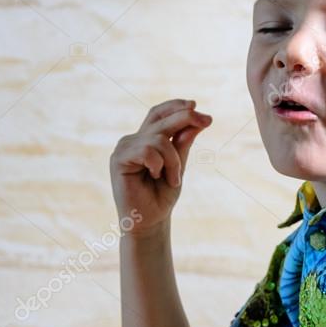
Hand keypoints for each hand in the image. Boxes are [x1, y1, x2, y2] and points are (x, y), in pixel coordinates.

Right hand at [109, 99, 212, 231]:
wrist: (150, 221)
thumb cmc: (162, 196)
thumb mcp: (179, 165)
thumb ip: (183, 144)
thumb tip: (196, 120)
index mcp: (146, 139)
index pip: (158, 113)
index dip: (175, 106)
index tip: (196, 105)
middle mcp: (134, 140)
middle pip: (161, 119)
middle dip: (186, 118)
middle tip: (207, 121)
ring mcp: (124, 148)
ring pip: (158, 138)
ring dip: (173, 159)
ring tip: (173, 179)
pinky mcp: (119, 159)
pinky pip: (147, 150)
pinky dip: (159, 164)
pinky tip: (157, 176)